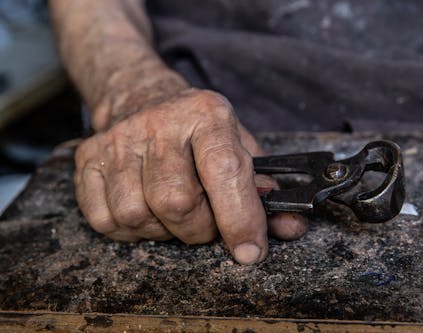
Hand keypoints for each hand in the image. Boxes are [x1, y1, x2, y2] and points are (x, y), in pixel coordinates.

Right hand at [75, 89, 306, 263]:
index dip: (240, 218)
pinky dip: (131, 229)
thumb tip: (290, 227)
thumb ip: (265, 190)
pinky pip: (106, 220)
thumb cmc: (198, 130)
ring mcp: (118, 141)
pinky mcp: (87, 159)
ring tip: (174, 211)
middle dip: (200, 229)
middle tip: (207, 219)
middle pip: (177, 202)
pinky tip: (145, 209)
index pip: (224, 170)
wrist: (141, 96)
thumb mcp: (240, 146)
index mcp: (207, 116)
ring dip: (163, 229)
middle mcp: (159, 123)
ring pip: (137, 214)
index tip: (250, 251)